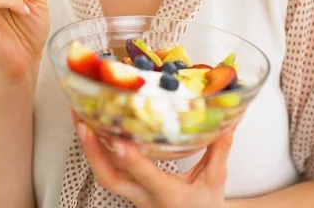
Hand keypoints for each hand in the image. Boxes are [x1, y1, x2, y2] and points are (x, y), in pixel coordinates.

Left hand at [72, 111, 236, 207]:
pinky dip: (97, 151)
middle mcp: (144, 197)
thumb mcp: (216, 178)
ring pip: (104, 175)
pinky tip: (93, 129)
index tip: (118, 140)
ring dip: (89, 148)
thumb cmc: (206, 205)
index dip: (131, 158)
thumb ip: (220, 147)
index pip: (146, 176)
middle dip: (92, 151)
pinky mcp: (129, 191)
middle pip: (110, 178)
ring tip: (80, 117)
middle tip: (82, 122)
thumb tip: (233, 116)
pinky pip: (108, 171)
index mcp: (167, 195)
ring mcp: (133, 196)